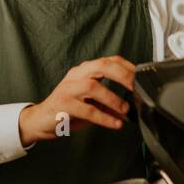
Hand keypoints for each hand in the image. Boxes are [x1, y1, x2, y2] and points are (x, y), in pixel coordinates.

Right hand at [18, 55, 135, 145]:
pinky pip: (86, 110)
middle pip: (102, 65)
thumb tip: (131, 109)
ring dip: (113, 99)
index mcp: (85, 70)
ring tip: (125, 110)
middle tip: (136, 88)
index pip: (109, 60)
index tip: (142, 77)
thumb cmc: (68, 110)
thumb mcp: (92, 104)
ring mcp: (68, 88)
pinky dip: (104, 117)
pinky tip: (115, 123)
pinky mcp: (63, 104)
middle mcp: (77, 75)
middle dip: (123, 76)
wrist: (41, 121)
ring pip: (93, 87)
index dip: (128, 67)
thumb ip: (110, 103)